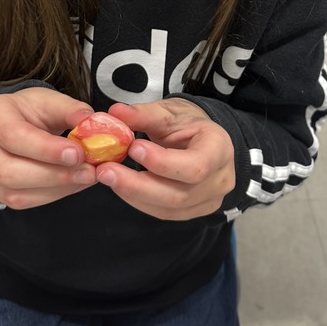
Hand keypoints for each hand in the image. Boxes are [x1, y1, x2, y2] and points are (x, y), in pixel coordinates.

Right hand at [0, 88, 96, 208]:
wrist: (12, 123)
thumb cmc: (31, 111)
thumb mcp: (50, 101)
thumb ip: (71, 110)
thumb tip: (91, 122)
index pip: (13, 135)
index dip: (46, 149)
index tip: (77, 153)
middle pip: (9, 170)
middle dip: (53, 174)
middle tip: (88, 171)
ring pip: (14, 192)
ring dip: (56, 188)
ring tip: (85, 177)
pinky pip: (20, 201)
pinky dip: (51, 195)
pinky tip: (72, 183)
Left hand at [95, 99, 235, 220]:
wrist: (200, 137)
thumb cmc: (187, 123)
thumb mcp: (168, 112)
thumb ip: (143, 114)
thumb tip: (115, 113)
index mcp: (219, 148)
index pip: (196, 165)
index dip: (163, 162)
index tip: (133, 148)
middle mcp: (220, 179)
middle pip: (179, 194)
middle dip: (138, 185)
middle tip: (106, 170)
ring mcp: (209, 200)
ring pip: (169, 208)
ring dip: (134, 194)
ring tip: (108, 176)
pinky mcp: (193, 211)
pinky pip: (164, 213)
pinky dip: (139, 201)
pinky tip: (122, 186)